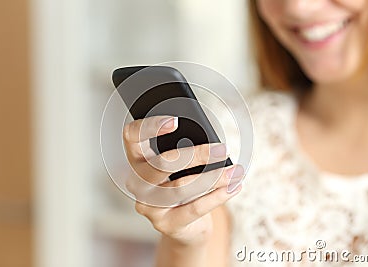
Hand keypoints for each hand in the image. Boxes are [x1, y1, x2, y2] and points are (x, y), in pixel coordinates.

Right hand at [123, 115, 243, 244]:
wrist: (186, 224)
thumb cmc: (184, 182)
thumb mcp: (182, 163)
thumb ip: (184, 148)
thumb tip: (209, 139)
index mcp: (137, 158)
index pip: (132, 136)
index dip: (149, 127)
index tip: (175, 122)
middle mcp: (136, 182)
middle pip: (162, 164)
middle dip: (197, 155)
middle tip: (223, 149)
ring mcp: (148, 205)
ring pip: (181, 187)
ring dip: (213, 177)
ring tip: (236, 171)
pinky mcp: (165, 223)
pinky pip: (194, 208)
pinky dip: (217, 197)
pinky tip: (233, 187)